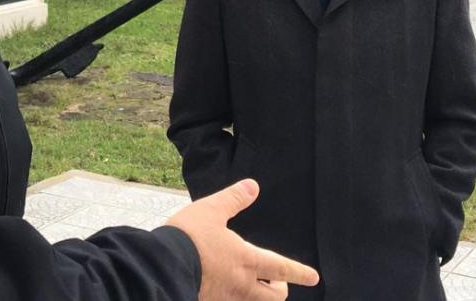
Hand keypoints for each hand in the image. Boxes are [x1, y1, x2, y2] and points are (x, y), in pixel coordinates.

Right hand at [166, 179, 318, 300]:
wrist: (162, 265)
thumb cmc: (188, 237)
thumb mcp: (211, 210)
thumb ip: (234, 199)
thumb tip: (253, 186)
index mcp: (247, 260)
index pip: (283, 268)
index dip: (300, 272)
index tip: (314, 277)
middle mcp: (242, 285)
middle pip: (275, 297)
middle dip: (280, 290)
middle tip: (277, 282)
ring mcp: (226, 298)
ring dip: (259, 296)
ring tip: (252, 286)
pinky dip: (234, 298)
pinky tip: (226, 291)